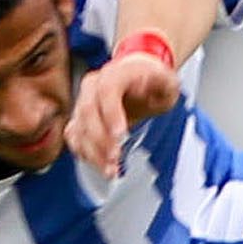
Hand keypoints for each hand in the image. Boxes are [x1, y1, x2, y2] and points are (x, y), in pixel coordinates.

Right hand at [65, 53, 181, 176]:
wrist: (137, 78)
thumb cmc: (150, 80)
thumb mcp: (166, 80)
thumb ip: (162, 83)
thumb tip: (149, 88)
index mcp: (115, 73)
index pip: (107, 90)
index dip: (111, 113)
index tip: (120, 135)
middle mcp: (94, 87)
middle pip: (88, 111)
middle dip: (100, 139)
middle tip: (115, 157)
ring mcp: (84, 103)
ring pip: (79, 129)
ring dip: (92, 152)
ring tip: (111, 169)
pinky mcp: (80, 120)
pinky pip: (76, 139)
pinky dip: (87, 155)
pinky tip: (103, 166)